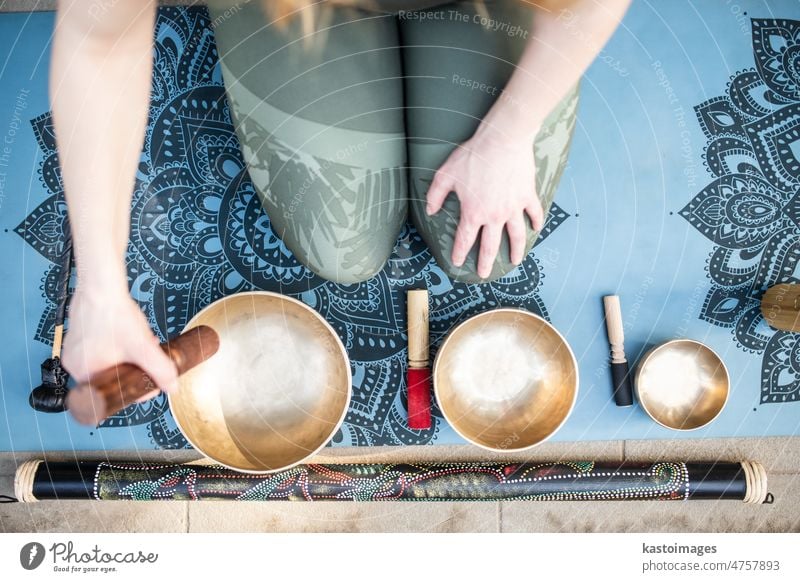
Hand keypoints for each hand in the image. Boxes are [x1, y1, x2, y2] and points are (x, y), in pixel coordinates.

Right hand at [62, 285, 178, 403]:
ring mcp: (76, 350)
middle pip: (110, 379)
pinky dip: (120, 347)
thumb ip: (159, 369)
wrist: (102, 285)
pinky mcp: (81, 337)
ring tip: (144, 346)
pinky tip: (134, 338)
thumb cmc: (114, 314)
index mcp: (83, 373)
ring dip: (130, 359)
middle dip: (133, 372)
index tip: (149, 384)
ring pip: (108, 364)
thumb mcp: (142, 347)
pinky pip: (102, 350)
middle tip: (148, 363)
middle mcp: (74, 365)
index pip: (110, 395)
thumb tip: (172, 387)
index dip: (133, 391)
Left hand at [426, 129, 542, 278]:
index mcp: (473, 213)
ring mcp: (513, 208)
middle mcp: (494, 216)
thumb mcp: (446, 174)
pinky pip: (534, 213)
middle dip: (486, 263)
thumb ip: (435, 195)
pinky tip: (536, 228)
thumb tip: (430, 210)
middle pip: (490, 246)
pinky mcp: (527, 196)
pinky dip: (536, 222)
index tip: (458, 263)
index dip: (460, 253)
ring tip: (514, 261)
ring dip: (515, 251)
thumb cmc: (473, 155)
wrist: (503, 140)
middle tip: (484, 274)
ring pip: (516, 236)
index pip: (465, 240)